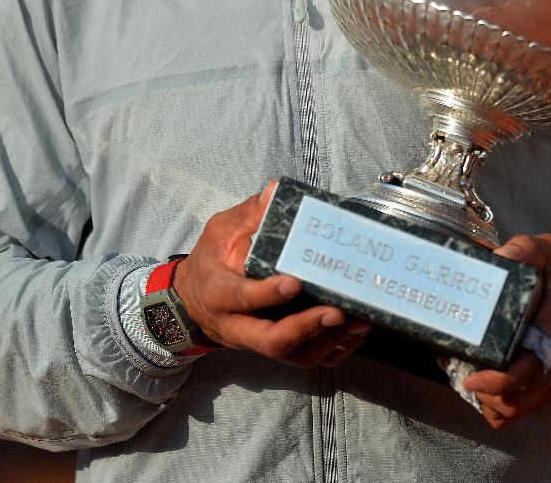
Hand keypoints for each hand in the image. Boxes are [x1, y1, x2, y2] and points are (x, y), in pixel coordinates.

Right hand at [173, 182, 370, 367]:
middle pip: (270, 341)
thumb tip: (275, 191)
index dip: (267, 294)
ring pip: (292, 356)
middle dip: (305, 328)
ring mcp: (257, 343)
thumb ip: (248, 214)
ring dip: (327, 341)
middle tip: (335, 311)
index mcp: (220, 293)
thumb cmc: (211, 261)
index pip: (242, 298)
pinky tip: (355, 332)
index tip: (295, 282)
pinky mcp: (275, 350)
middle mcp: (238, 326)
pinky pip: (305, 360)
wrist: (192, 302)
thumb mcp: (220, 232)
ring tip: (358, 321)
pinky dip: (334, 350)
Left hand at [464, 234, 550, 428]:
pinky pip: (525, 410)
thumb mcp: (550, 252)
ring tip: (465, 375)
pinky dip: (500, 407)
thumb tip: (496, 257)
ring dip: (488, 402)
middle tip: (456, 370)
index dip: (499, 379)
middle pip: (519, 398)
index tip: (470, 376)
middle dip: (483, 393)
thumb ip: (524, 249)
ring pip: (519, 410)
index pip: (531, 366)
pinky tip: (483, 386)